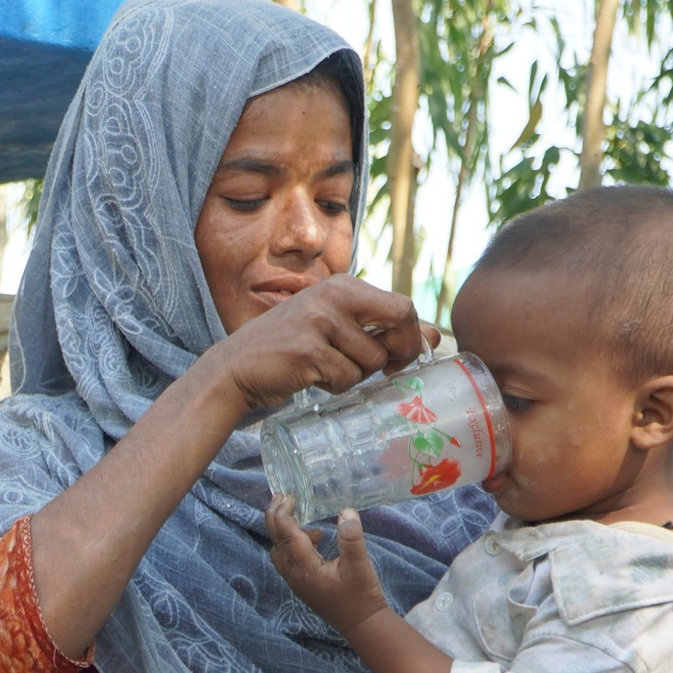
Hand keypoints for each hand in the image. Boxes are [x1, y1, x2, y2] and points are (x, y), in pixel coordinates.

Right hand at [201, 274, 427, 411]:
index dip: (410, 337)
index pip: (403, 305)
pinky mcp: (308, 350)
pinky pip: (346, 379)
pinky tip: (311, 378)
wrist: (236, 369)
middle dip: (401, 352)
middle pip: (401, 318)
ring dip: (355, 376)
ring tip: (326, 370)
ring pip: (372, 360)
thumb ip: (384, 330)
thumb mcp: (338, 330)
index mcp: (343, 285)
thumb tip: (436, 337)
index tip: (398, 358)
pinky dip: (334, 387)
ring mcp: (319, 321)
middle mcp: (333, 295)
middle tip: (386, 371)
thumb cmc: (290, 349)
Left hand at [266, 504, 389, 634]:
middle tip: (281, 497)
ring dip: (283, 529)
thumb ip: (351, 538)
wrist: (362, 624)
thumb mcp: (360, 565)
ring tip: (297, 512)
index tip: (287, 496)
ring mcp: (296, 581)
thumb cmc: (361, 596)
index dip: (284, 514)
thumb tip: (346, 511)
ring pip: (279, 550)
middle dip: (275, 517)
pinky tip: (316, 536)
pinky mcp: (302, 583)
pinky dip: (293, 542)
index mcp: (305, 568)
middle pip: (276, 541)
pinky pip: (287, 558)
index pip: (286, 536)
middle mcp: (294, 575)